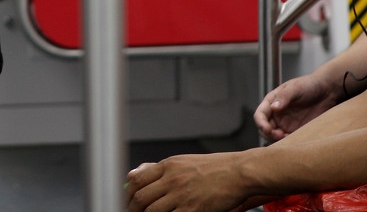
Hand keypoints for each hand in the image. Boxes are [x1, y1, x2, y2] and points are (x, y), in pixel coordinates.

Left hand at [127, 154, 253, 211]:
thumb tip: (134, 173)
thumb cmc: (214, 167)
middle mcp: (171, 179)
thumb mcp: (182, 161)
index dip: (128, 193)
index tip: (128, 199)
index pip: (136, 180)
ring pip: (152, 210)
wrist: (238, 172)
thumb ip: (159, 168)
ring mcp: (181, 195)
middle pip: (141, 197)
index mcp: (168, 166)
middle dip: (133, 208)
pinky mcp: (192, 209)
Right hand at [253, 72, 339, 140]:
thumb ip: (284, 97)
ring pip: (275, 137)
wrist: (327, 91)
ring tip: (288, 139)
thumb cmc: (309, 85)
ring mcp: (287, 124)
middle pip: (265, 128)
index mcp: (272, 102)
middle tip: (279, 136)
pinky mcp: (298, 130)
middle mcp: (277, 115)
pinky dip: (289, 143)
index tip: (268, 129)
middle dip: (269, 134)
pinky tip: (295, 140)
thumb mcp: (295, 88)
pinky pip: (289, 140)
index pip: (260, 115)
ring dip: (278, 141)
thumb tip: (273, 107)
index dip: (261, 123)